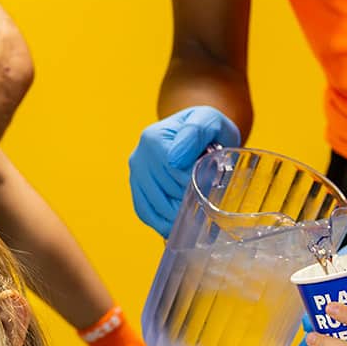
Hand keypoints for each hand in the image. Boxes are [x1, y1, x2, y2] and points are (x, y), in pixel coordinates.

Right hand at [128, 106, 240, 236]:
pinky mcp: (137, 187)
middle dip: (188, 200)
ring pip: (154, 207)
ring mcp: (135, 173)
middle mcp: (139, 156)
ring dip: (176, 217)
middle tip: (207, 203)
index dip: (194, 183)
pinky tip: (176, 225)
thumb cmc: (207, 127)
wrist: (200, 131)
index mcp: (153, 138)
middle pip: (164, 192)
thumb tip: (174, 161)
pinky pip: (144, 211)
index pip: (173, 174)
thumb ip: (195, 132)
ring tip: (195, 218)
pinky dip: (160, 222)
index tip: (210, 183)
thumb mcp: (208, 120)